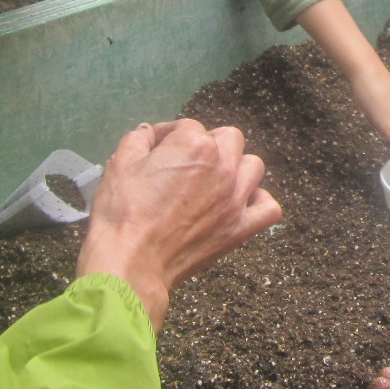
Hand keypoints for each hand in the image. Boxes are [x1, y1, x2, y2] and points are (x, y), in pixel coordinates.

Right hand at [79, 120, 282, 327]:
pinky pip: (269, 208)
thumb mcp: (120, 164)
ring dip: (236, 168)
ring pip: (253, 167)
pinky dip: (259, 203)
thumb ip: (138, 139)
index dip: (169, 136)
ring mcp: (236, 199)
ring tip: (215, 181)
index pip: (188, 126)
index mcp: (194, 145)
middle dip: (208, 144)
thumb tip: (148, 133)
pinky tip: (240, 204)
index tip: (156, 150)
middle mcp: (223, 167)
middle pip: (229, 139)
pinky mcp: (240, 228)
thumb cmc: (123, 212)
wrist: (132, 262)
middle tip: (186, 163)